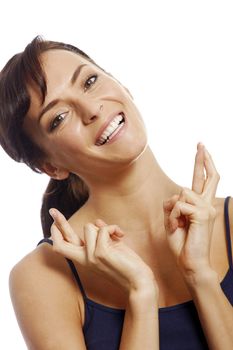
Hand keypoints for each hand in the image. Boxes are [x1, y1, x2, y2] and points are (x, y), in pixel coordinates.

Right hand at [49, 210, 156, 293]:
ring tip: (116, 236)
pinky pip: (103, 230)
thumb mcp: (112, 247)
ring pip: (89, 227)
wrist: (139, 282)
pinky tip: (121, 236)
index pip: (64, 247)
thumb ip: (102, 236)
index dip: (56, 234)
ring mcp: (91, 257)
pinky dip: (113, 229)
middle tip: (52, 210)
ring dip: (105, 227)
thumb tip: (97, 221)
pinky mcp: (100, 253)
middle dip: (57, 223)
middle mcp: (84, 259)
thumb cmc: (127, 265)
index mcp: (85, 259)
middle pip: (60, 242)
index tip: (52, 223)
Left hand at [163, 143, 219, 278]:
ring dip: (172, 211)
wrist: (189, 263)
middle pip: (208, 177)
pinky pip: (179, 205)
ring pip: (182, 192)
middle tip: (201, 143)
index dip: (203, 165)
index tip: (202, 150)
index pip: (204, 181)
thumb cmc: (181, 243)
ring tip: (176, 226)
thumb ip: (173, 204)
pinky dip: (172, 217)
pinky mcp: (203, 214)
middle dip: (202, 159)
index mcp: (200, 206)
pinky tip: (177, 228)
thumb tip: (177, 194)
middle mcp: (207, 204)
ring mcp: (207, 209)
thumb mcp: (171, 220)